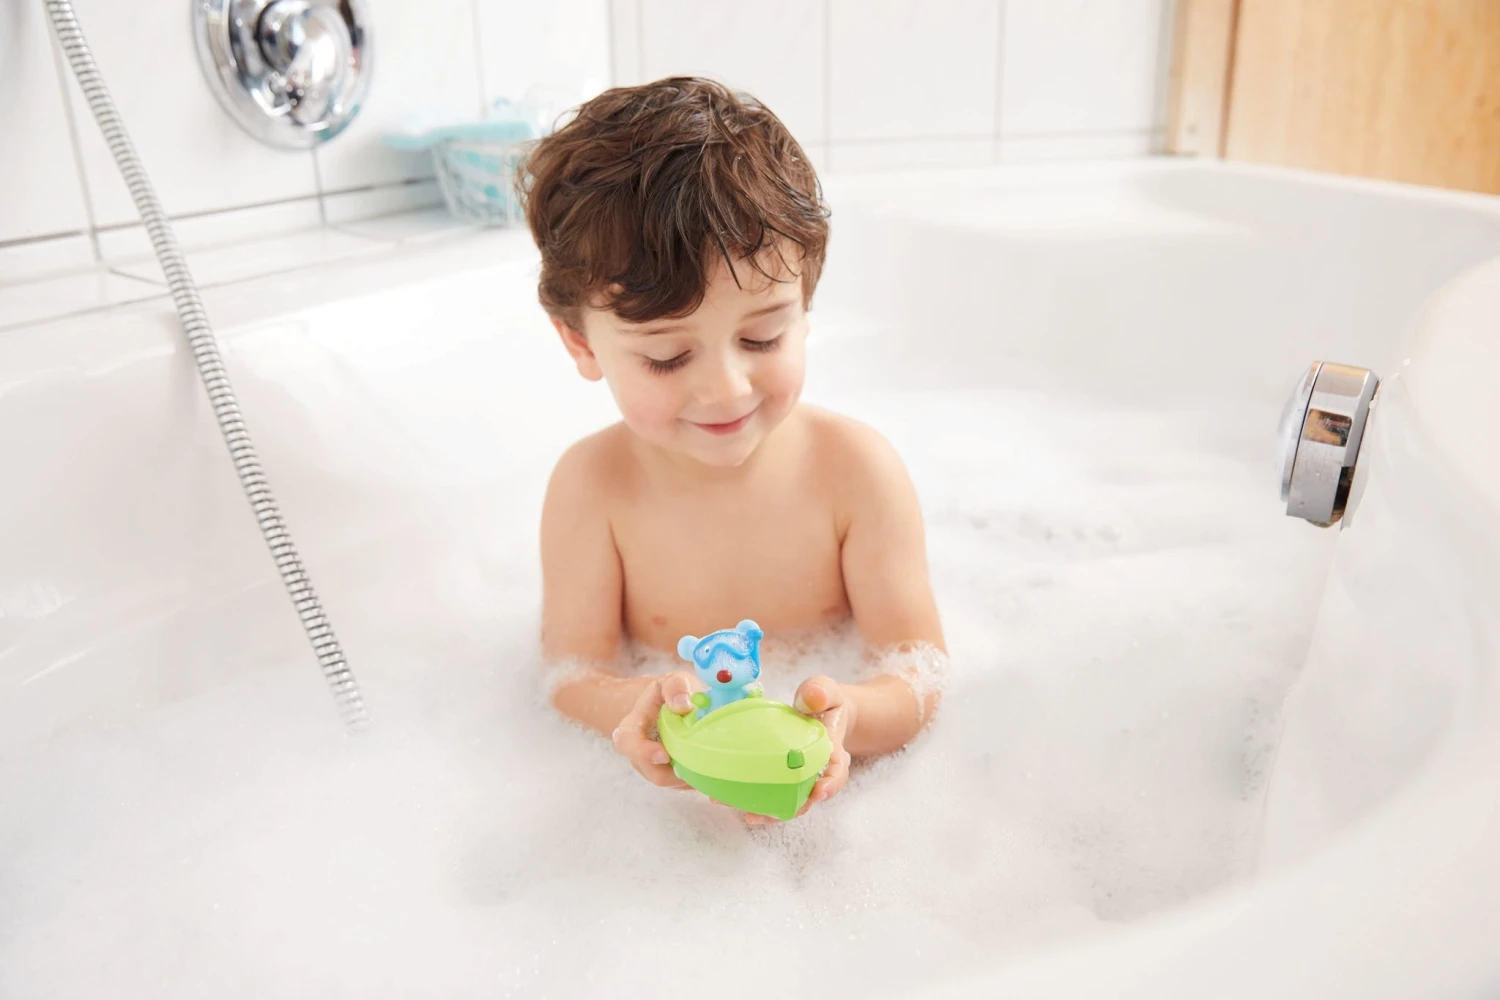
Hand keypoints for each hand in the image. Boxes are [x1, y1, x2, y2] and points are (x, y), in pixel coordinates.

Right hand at [612, 671, 697, 789]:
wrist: (677, 705)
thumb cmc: (673, 692)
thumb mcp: (673, 681)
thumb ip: (675, 687)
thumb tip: (683, 705)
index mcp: (634, 726)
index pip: (626, 741)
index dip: (642, 751)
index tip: (663, 755)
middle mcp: (640, 751)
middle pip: (650, 771)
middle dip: (671, 773)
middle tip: (693, 770)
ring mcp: (654, 766)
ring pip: (669, 780)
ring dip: (687, 777)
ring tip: (708, 765)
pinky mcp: (671, 774)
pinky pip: (681, 783)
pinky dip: (696, 780)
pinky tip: (711, 770)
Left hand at [742, 675, 854, 824]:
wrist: (821, 712)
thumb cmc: (824, 702)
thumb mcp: (827, 691)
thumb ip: (821, 692)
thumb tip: (809, 699)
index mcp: (833, 753)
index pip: (837, 773)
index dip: (830, 786)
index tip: (819, 793)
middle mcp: (817, 773)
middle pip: (807, 799)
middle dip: (785, 809)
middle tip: (759, 814)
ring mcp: (799, 779)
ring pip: (786, 802)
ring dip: (764, 811)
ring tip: (738, 810)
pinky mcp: (782, 778)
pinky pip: (770, 793)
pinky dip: (751, 798)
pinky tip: (726, 797)